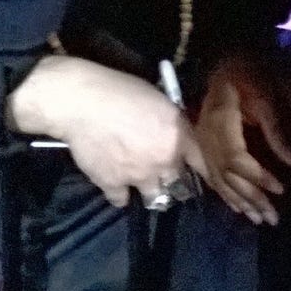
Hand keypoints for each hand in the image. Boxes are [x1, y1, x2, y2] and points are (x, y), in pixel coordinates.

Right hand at [5, 55, 209, 207]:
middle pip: (179, 185)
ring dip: (152, 192)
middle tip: (166, 174)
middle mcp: (164, 161)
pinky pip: (121, 200)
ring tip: (145, 184)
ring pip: (155, 198)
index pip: (204, 164)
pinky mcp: (113, 185)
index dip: (207, 173)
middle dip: (174, 181)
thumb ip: (172, 122)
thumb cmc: (121, 90)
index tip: (207, 178)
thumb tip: (175, 132)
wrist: (83, 102)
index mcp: (178, 136)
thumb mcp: (159, 99)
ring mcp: (139, 176)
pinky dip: (119, 194)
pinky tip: (116, 184)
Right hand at [193, 56, 290, 225]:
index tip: (280, 189)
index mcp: (221, 121)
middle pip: (227, 174)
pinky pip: (211, 176)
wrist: (223, 63)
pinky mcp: (202, 146)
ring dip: (240, 202)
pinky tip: (239, 209)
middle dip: (251, 198)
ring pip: (218, 179)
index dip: (257, 176)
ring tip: (260, 220)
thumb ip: (276, 130)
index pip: (236, 158)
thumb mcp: (265, 97)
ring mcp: (201, 143)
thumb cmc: (247, 74)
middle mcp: (206, 136)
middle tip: (273, 218)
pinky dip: (226, 195)